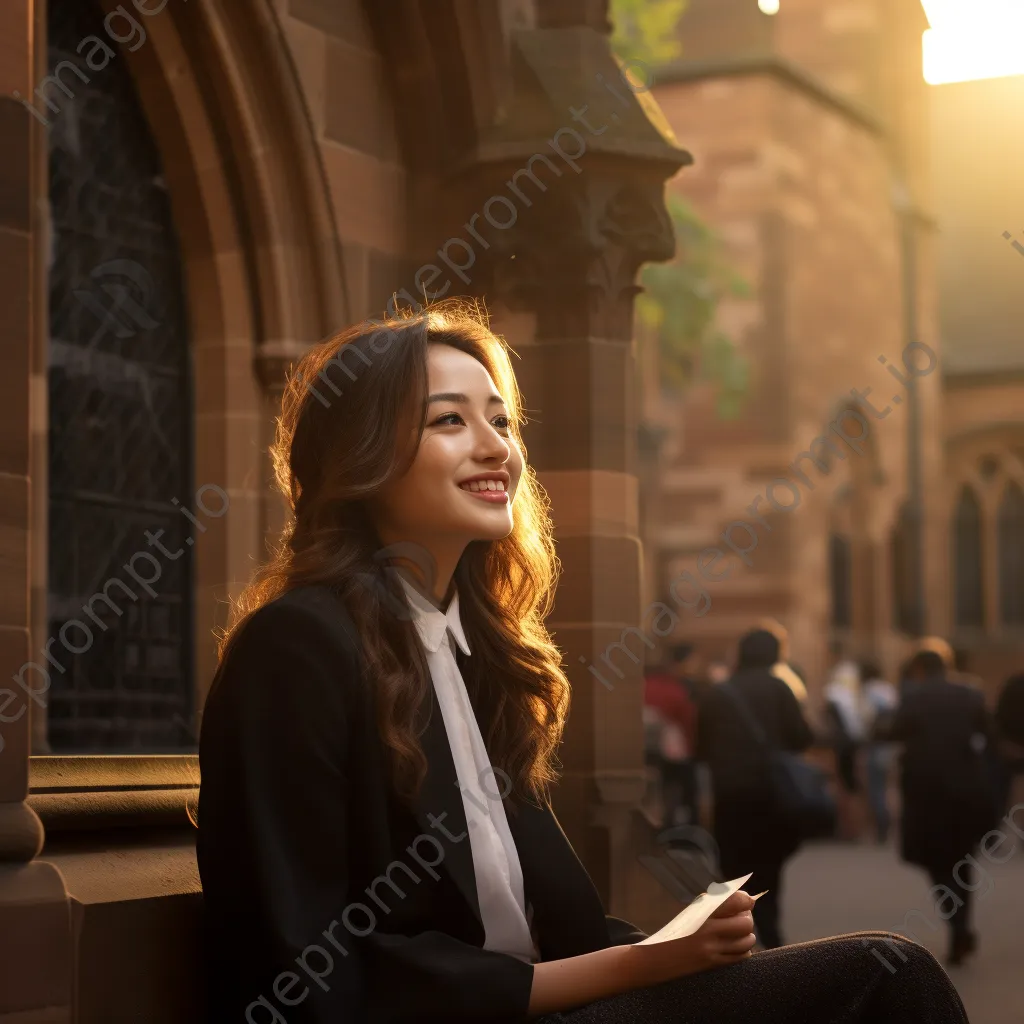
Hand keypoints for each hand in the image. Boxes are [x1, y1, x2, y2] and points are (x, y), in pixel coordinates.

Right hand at [626, 891, 757, 987]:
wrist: (654, 958)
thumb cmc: (673, 932)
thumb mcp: (691, 913)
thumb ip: (714, 906)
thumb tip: (743, 900)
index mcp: (701, 911)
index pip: (735, 902)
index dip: (746, 900)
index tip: (748, 901)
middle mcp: (708, 930)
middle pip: (745, 923)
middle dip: (747, 919)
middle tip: (741, 918)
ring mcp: (712, 949)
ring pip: (746, 941)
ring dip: (746, 936)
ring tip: (738, 933)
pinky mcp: (713, 964)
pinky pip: (740, 957)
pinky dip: (742, 951)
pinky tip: (735, 947)